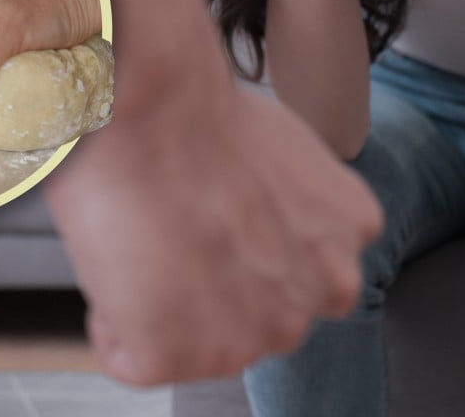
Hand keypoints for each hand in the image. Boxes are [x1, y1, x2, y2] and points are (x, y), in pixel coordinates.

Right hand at [46, 75, 382, 385]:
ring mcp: (257, 334)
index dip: (242, 244)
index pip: (298, 270)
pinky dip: (112, 318)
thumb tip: (257, 222)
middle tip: (176, 225)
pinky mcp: (180, 357)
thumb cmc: (198, 109)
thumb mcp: (287, 154)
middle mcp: (322, 292)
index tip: (214, 214)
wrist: (149, 106)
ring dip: (167, 304)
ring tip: (147, 234)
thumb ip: (292, 209)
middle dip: (217, 282)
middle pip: (258, 312)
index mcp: (352, 231)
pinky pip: (132, 357)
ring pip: (199, 342)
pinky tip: (118, 256)